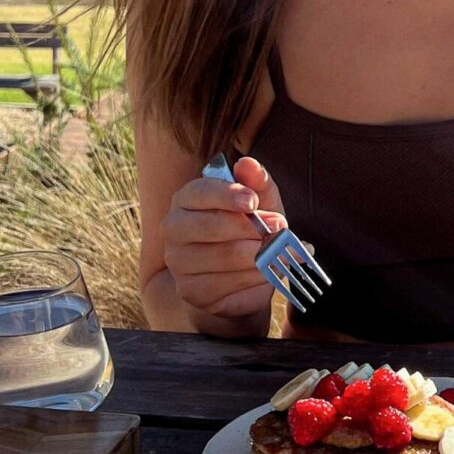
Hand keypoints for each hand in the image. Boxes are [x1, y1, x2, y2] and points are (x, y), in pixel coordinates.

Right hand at [160, 155, 288, 324]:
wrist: (240, 279)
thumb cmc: (248, 232)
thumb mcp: (259, 204)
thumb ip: (256, 182)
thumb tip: (248, 164)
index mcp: (186, 199)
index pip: (201, 192)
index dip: (228, 195)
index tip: (253, 201)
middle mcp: (174, 228)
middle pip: (211, 225)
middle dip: (251, 227)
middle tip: (279, 227)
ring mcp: (179, 261)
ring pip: (223, 255)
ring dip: (259, 254)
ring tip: (278, 251)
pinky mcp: (190, 290)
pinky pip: (228, 282)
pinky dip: (254, 277)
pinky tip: (266, 272)